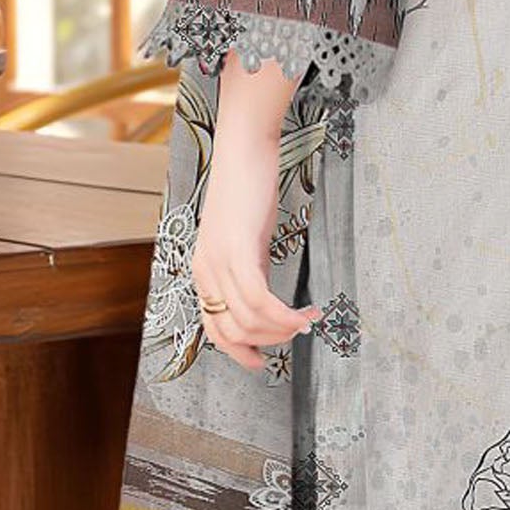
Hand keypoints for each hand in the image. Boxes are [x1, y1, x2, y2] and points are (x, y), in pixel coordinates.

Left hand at [191, 56, 321, 372]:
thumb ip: (250, 268)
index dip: (239, 352)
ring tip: (306, 321)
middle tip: (297, 333)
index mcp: (204, 271)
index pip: (214, 330)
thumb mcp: (245, 238)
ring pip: (247, 320)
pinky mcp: (237, 249)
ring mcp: (218, 261)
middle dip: (269, 342)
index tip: (264, 360)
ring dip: (282, 329)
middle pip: (233, 331)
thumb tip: (266, 300)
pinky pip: (258, 300)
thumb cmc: (247, 188)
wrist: (244, 150)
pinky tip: (304, 314)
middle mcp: (205, 271)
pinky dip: (283, 315)